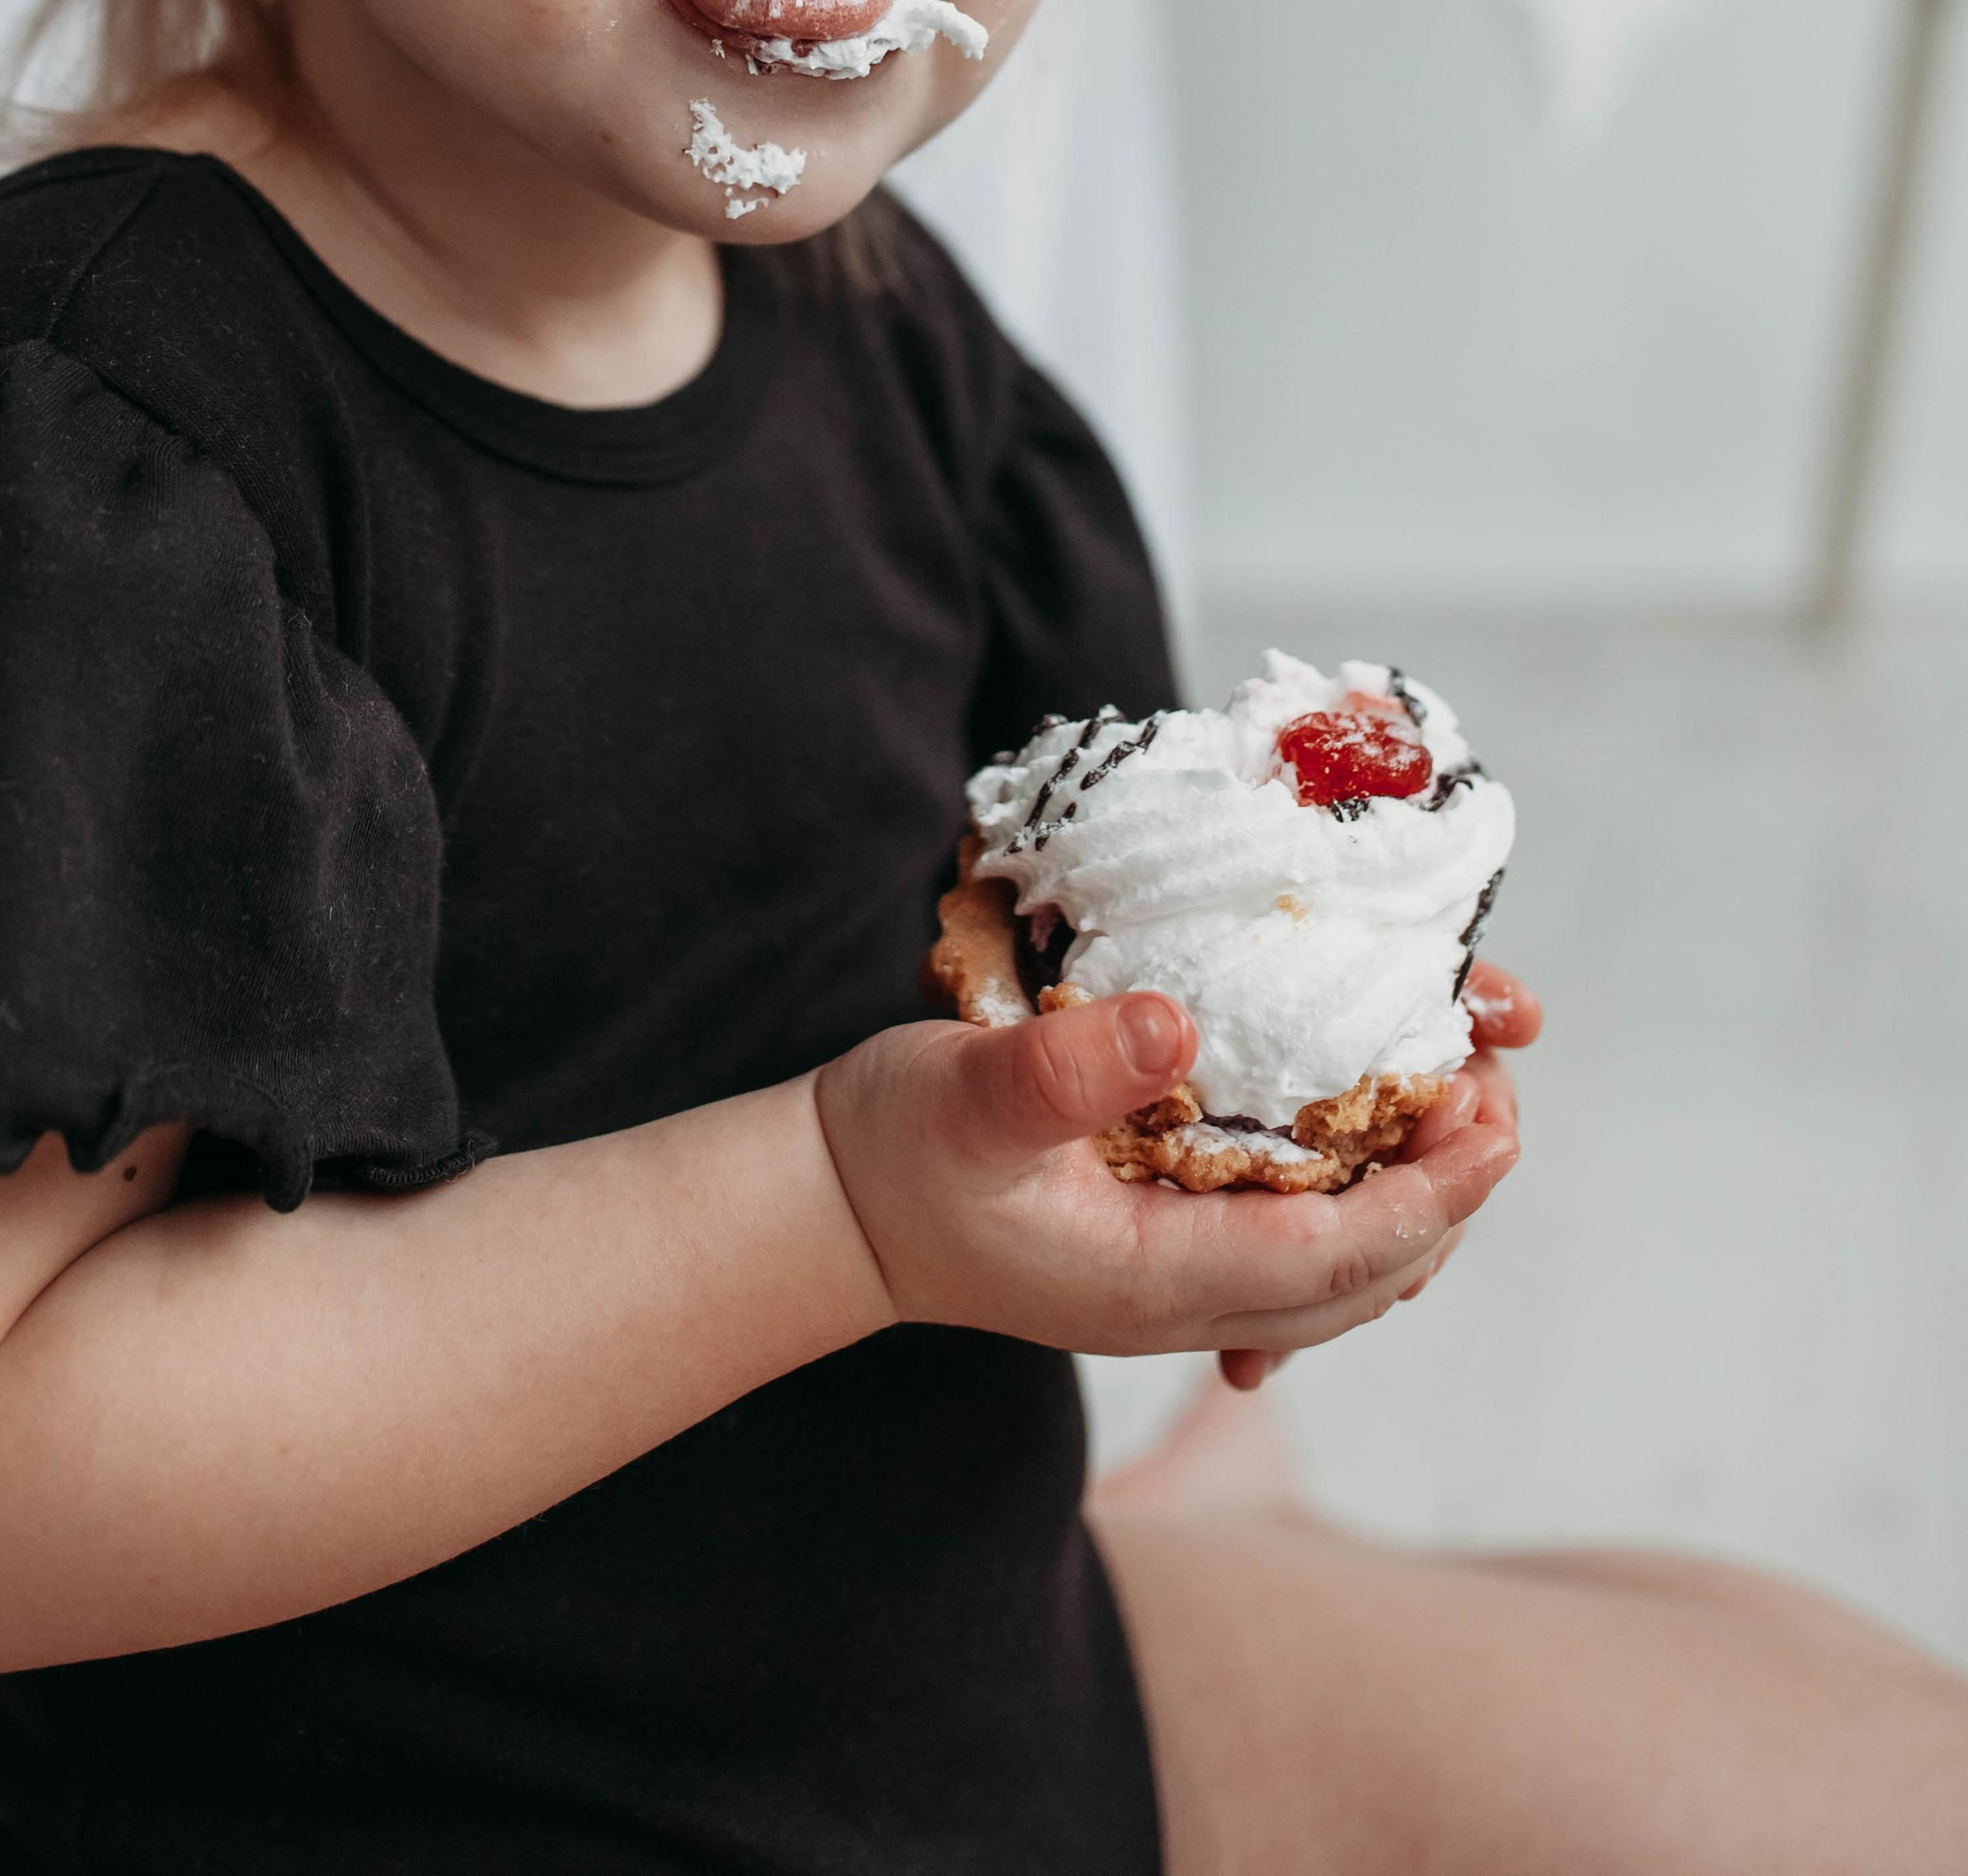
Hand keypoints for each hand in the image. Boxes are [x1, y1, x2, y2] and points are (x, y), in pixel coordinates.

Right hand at [813, 988, 1518, 1363]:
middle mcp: (1184, 1304)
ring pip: (1341, 1275)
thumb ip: (1064, 1070)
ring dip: (1413, 1199)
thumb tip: (1173, 1024)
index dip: (1430, 1194)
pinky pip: (1298, 1258)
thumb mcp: (965, 1095)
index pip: (1333, 1258)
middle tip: (1493, 1084)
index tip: (1494, 1122)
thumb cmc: (896, 1150)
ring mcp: (1177, 1291)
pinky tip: (1369, 1160)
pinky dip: (1358, 1211)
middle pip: (1363, 1276)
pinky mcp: (1165, 1259)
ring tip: (1452, 1103)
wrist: (832, 1212)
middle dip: (1447, 1189)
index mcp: (1155, 1278)